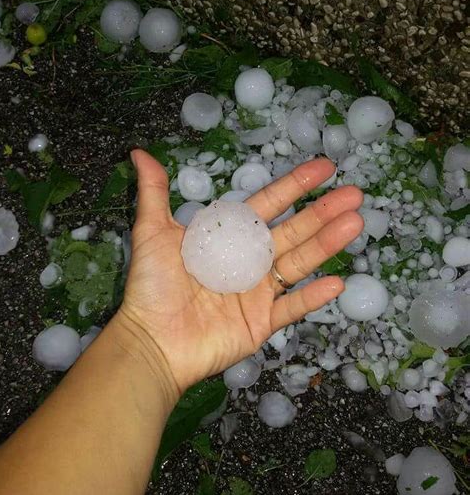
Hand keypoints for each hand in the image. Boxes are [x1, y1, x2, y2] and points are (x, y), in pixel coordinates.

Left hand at [118, 150, 362, 396]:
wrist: (151, 341)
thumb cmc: (152, 287)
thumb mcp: (151, 233)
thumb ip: (153, 193)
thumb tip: (139, 153)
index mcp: (228, 236)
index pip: (268, 204)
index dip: (295, 185)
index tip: (324, 168)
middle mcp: (248, 260)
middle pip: (292, 231)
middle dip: (323, 212)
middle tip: (355, 194)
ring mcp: (258, 292)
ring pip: (298, 263)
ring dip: (326, 244)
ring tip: (354, 224)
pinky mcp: (261, 323)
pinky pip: (291, 307)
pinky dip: (312, 297)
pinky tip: (336, 283)